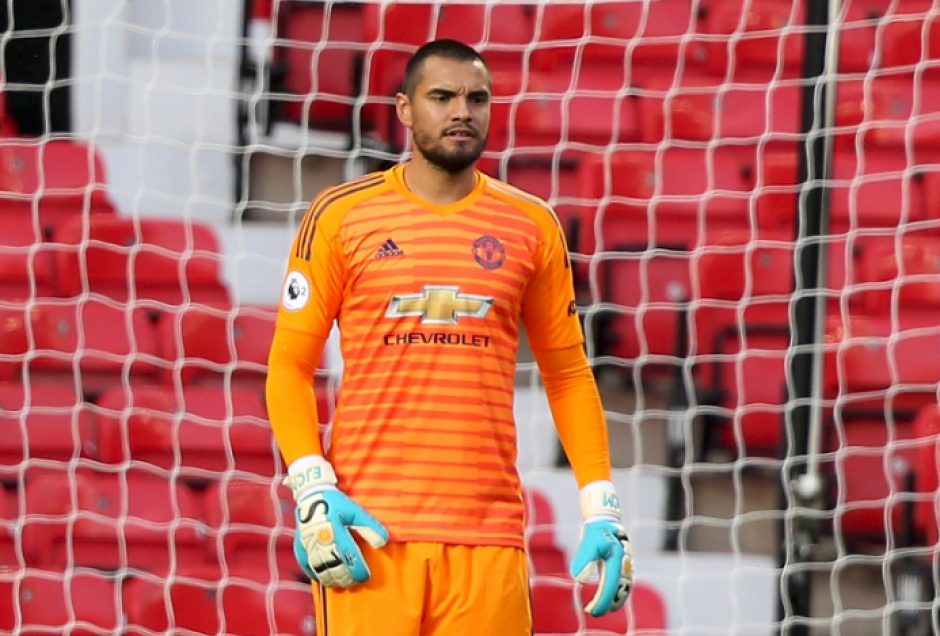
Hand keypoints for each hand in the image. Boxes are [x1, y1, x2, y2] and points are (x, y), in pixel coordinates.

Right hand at [286, 457, 388, 587]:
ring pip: (321, 570)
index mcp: (336, 532)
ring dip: (333, 579)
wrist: (311, 495)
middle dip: (346, 578)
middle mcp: (321, 541)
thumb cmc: (336, 503)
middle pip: (334, 567)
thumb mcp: (355, 511)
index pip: (349, 557)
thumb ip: (369, 527)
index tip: (365, 576)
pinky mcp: (299, 548)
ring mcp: (308, 546)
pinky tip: (326, 579)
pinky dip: (317, 576)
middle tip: (355, 581)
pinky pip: (307, 568)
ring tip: (342, 583)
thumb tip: (383, 543)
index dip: (358, 570)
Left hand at [568, 487, 633, 616]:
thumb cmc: (595, 531)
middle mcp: (624, 564)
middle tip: (594, 612)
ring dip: (614, 600)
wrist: (606, 520)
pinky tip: (610, 599)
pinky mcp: (622, 566)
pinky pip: (623, 583)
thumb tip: (579, 580)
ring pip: (623, 588)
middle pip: (619, 590)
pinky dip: (617, 593)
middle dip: (607, 603)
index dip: (602, 600)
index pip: (610, 585)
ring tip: (602, 609)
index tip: (592, 610)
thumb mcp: (587, 543)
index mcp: (616, 558)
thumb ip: (583, 560)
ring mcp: (625, 565)